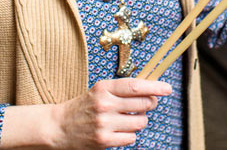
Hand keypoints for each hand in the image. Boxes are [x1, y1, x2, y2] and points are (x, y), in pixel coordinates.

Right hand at [49, 78, 171, 148]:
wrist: (59, 127)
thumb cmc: (84, 107)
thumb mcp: (100, 91)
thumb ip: (122, 90)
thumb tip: (151, 90)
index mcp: (103, 88)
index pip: (135, 86)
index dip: (155, 87)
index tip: (167, 88)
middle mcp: (104, 104)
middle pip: (142, 104)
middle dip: (150, 104)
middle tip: (147, 104)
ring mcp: (104, 123)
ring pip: (139, 122)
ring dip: (139, 121)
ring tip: (127, 119)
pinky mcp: (104, 140)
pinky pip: (131, 138)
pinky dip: (129, 135)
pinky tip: (119, 131)